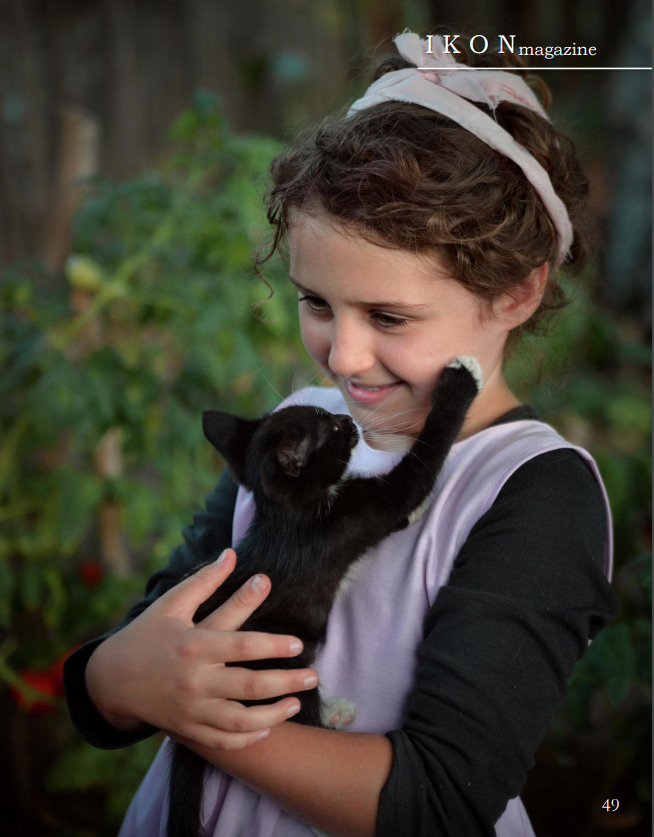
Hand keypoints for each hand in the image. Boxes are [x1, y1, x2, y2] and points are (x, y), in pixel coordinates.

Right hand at [85, 549, 317, 749]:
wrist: (111, 679)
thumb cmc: (147, 634)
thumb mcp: (172, 603)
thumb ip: (205, 580)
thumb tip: (232, 553)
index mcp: (192, 646)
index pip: (241, 647)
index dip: (273, 645)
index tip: (298, 644)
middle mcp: (193, 681)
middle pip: (249, 686)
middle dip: (287, 683)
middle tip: (313, 676)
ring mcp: (190, 710)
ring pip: (241, 721)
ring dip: (274, 715)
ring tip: (297, 703)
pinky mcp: (187, 730)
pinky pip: (223, 741)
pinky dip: (248, 738)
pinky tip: (268, 727)